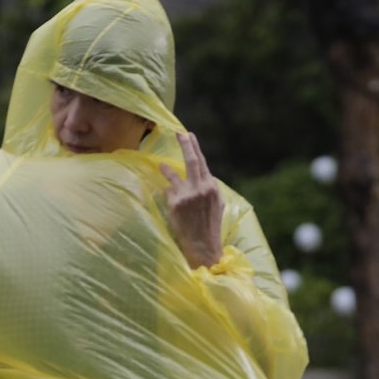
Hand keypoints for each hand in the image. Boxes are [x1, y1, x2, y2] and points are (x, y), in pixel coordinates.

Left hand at [159, 132, 224, 268]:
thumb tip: (203, 177)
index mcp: (212, 186)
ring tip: (160, 165)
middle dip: (185, 144)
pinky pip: (168, 192)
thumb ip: (209, 189)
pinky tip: (169, 200)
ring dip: (166, 169)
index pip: (202, 162)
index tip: (188, 135)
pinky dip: (168, 193)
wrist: (203, 245)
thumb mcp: (217, 205)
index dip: (195, 148)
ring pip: (175, 175)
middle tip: (178, 133)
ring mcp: (188, 194)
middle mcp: (202, 188)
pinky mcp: (176, 203)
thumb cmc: (210, 226)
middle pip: (192, 161)